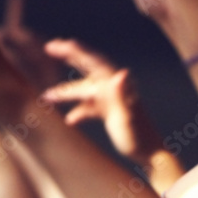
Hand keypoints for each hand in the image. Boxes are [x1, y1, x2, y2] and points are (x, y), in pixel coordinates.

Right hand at [42, 38, 162, 163]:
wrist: (151, 154)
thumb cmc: (139, 139)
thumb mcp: (127, 118)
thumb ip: (121, 96)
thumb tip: (121, 72)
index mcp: (117, 86)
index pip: (95, 62)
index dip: (78, 52)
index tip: (62, 44)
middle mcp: (114, 88)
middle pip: (88, 68)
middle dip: (69, 56)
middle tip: (50, 46)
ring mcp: (111, 100)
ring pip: (84, 90)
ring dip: (66, 92)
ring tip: (46, 97)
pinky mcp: (110, 112)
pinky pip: (90, 108)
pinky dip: (78, 112)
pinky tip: (68, 121)